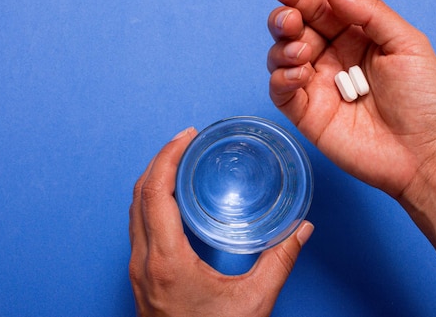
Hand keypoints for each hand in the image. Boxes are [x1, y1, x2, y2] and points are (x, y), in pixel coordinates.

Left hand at [129, 127, 313, 316]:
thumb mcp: (253, 303)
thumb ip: (279, 262)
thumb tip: (301, 230)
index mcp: (166, 260)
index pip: (154, 192)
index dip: (168, 156)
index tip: (187, 135)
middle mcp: (144, 261)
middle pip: (138, 194)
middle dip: (160, 159)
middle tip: (186, 139)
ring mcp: (138, 269)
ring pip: (134, 209)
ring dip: (153, 179)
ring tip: (179, 161)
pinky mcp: (142, 275)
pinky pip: (138, 224)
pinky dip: (152, 200)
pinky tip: (174, 198)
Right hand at [264, 0, 435, 196]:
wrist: (424, 153)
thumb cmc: (424, 99)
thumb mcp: (407, 44)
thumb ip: (369, 12)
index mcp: (354, 36)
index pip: (318, 7)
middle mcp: (331, 57)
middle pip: (293, 28)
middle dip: (284, 18)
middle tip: (290, 20)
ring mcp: (317, 85)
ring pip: (280, 55)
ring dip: (282, 47)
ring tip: (301, 52)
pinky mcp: (306, 113)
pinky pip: (280, 89)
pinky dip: (281, 77)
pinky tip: (299, 74)